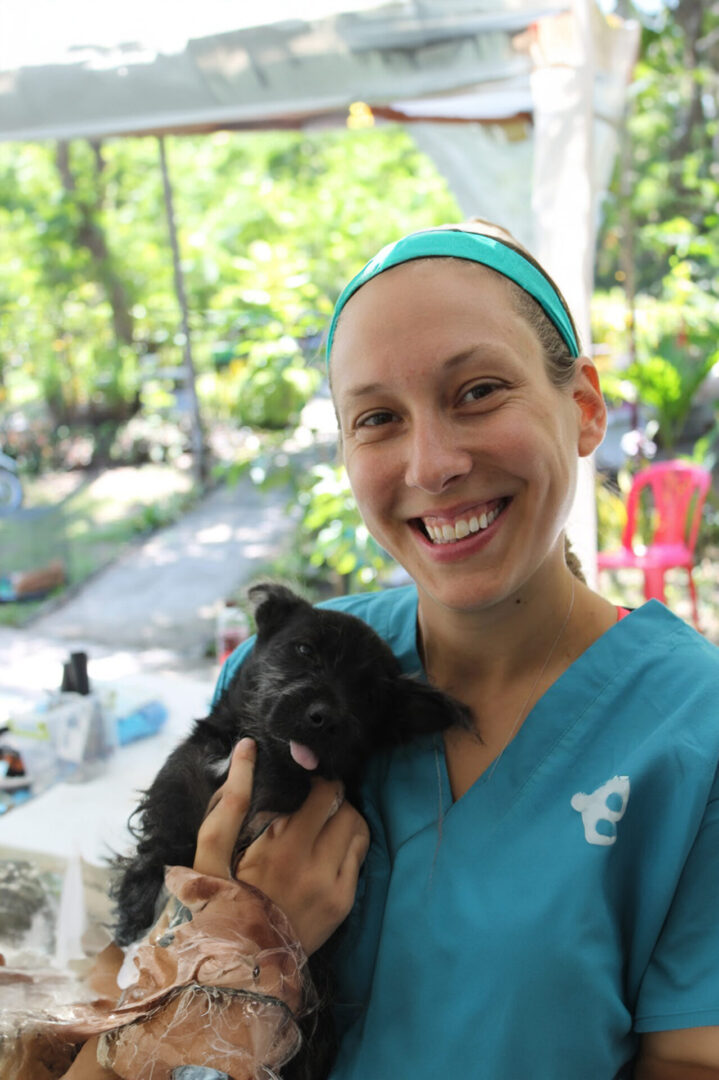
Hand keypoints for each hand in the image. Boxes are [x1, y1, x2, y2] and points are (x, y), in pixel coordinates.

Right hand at [194, 738, 369, 954]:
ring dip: (342, 814)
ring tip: (320, 821)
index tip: (300, 777)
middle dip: (328, 792)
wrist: (238, 969)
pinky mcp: (343, 903)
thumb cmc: (218, 905)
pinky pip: (360, 853)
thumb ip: (228, 801)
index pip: (322, 790)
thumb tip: (246, 748)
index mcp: (279, 848)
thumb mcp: (208, 857)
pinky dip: (348, 840)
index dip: (314, 777)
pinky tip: (327, 846)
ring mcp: (332, 885)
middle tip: (310, 797)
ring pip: (356, 824)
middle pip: (343, 802)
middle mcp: (312, 864)